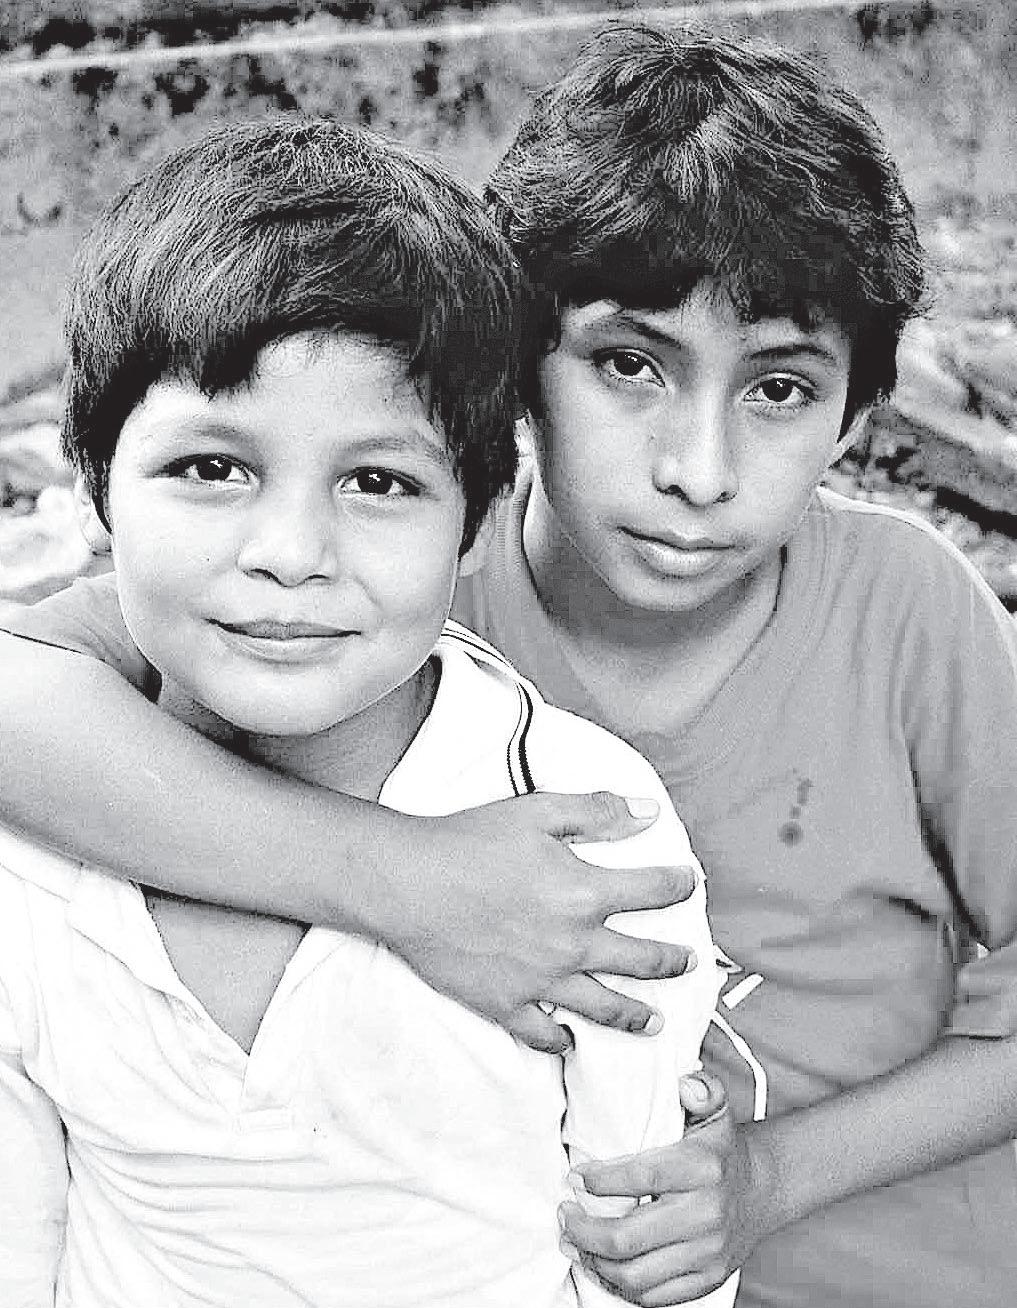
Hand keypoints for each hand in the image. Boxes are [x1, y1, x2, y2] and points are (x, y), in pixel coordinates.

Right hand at [386, 791, 697, 1052]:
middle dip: (672, 960)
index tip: (688, 883)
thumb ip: (597, 812)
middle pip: (641, 959)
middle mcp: (573, 944)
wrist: (407, 882)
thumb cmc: (469, 840)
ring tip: (655, 1021)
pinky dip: (558, 1039)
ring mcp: (541, 980)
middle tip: (687, 961)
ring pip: (603, 1006)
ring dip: (635, 1014)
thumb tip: (648, 812)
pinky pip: (541, 1032)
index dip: (679, 885)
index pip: (654, 892)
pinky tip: (567, 1039)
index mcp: (585, 893)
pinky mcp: (504, 1003)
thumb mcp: (538, 810)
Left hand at [560, 1071, 752, 1304]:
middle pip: (627, 1238)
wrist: (762, 1192)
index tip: (574, 1177)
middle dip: (583, 1231)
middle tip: (564, 1215)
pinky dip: (619, 1287)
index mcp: (702, 1170)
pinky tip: (600, 1265)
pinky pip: (654, 1298)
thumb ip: (702, 1090)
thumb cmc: (722, 1150)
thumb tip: (686, 1083)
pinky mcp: (707, 1281)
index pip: (640, 1178)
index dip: (599, 1181)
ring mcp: (707, 1254)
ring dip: (593, 1262)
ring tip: (573, 1241)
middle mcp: (706, 1215)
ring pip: (635, 1276)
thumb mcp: (715, 1111)